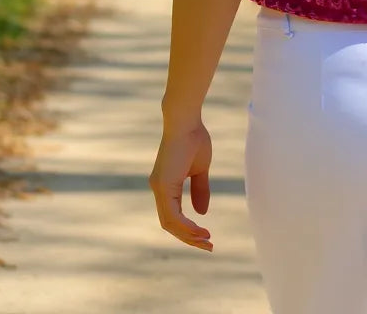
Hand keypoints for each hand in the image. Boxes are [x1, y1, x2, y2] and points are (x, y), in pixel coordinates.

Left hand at [149, 120, 213, 251]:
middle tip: (208, 246)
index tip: (206, 236)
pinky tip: (200, 230)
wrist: (186, 120)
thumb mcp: (200, 169)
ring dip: (188, 235)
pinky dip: (186, 226)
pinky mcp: (163, 185)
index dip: (188, 229)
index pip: (173, 216)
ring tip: (206, 241)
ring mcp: (159, 187)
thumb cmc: (194, 138)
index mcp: (165, 185)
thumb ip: (200, 189)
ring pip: (170, 223)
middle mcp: (158, 188)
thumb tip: (201, 213)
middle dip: (189, 238)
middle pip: (170, 224)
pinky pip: (172, 215)